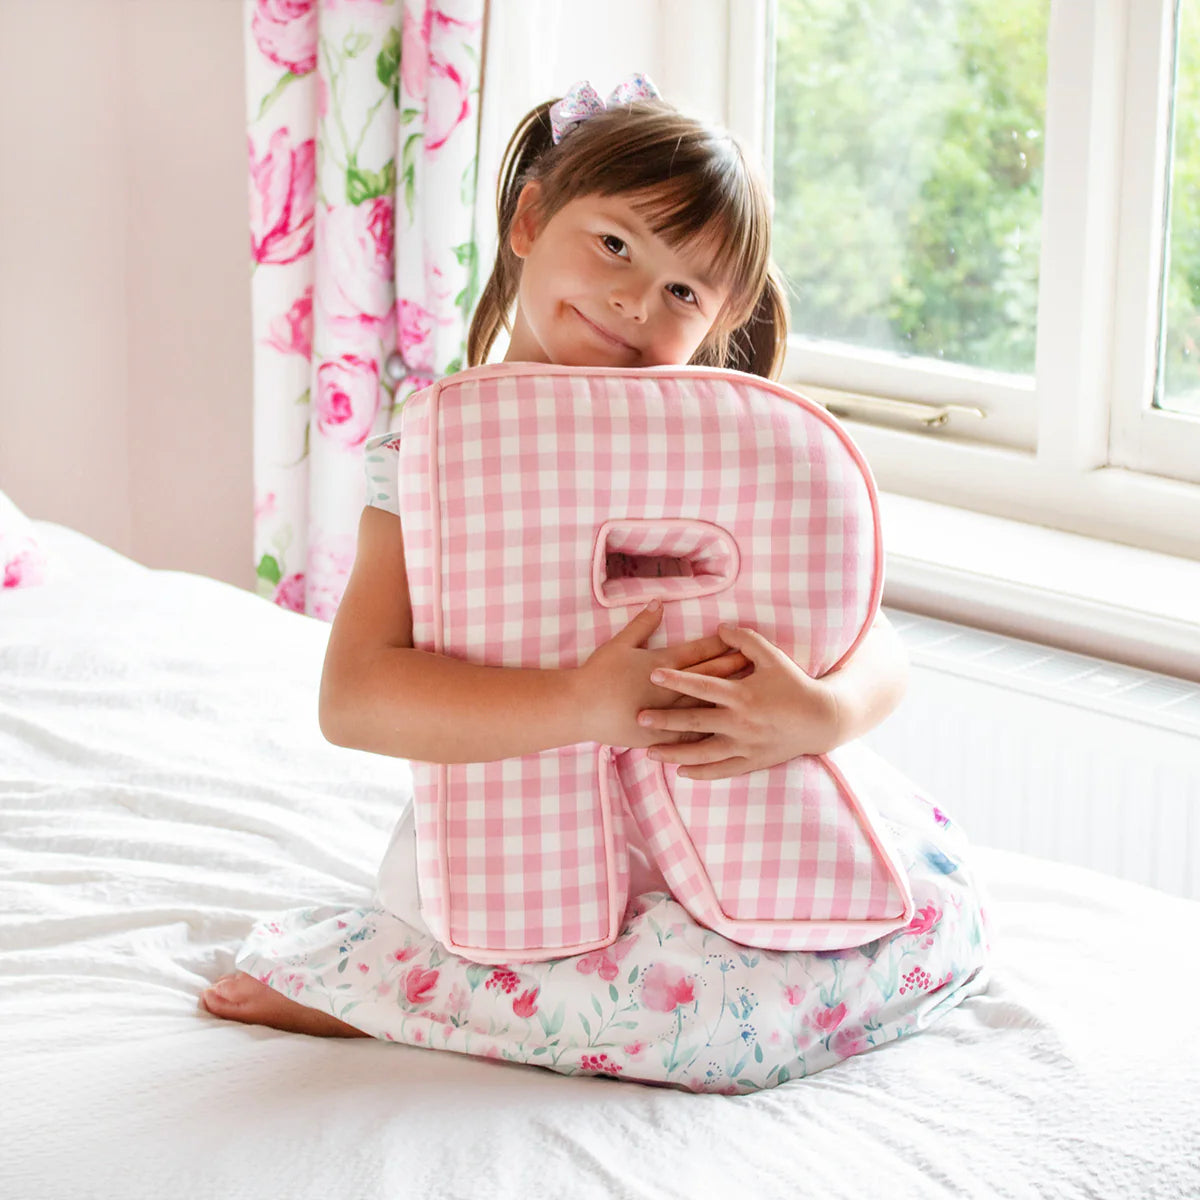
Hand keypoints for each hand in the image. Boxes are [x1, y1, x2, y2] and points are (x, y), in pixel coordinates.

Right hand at [574, 602, 748, 748]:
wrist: (579, 709)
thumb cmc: (597, 674)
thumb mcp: (619, 644)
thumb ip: (642, 623)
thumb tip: (660, 602)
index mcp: (662, 666)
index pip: (699, 653)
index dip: (722, 645)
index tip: (742, 640)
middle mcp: (670, 689)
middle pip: (710, 678)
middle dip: (734, 669)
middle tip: (758, 663)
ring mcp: (667, 714)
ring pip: (705, 706)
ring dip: (728, 700)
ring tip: (751, 696)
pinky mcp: (660, 735)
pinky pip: (691, 736)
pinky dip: (710, 732)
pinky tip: (729, 732)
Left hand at [635, 624, 840, 779]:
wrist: (821, 720)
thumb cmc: (794, 684)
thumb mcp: (773, 657)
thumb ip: (745, 641)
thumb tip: (719, 627)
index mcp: (743, 695)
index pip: (703, 687)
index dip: (677, 680)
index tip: (653, 674)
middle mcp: (741, 723)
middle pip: (695, 722)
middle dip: (665, 721)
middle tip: (639, 717)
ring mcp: (745, 746)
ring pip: (703, 753)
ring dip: (675, 754)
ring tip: (650, 753)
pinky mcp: (751, 762)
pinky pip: (721, 770)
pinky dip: (701, 772)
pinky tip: (680, 770)